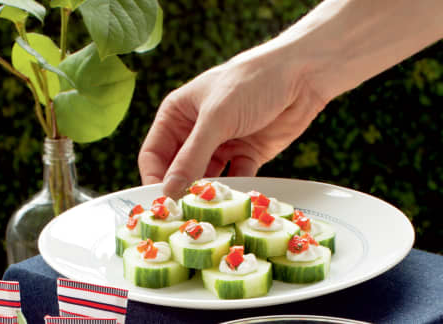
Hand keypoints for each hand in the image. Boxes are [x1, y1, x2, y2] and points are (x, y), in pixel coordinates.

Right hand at [138, 44, 327, 198]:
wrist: (303, 74)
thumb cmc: (251, 83)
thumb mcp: (216, 119)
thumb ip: (191, 157)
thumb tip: (168, 191)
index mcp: (177, 115)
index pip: (154, 154)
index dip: (154, 178)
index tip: (160, 203)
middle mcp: (196, 130)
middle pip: (179, 169)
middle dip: (181, 190)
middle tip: (184, 214)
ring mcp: (222, 143)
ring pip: (207, 177)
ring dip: (208, 193)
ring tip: (210, 210)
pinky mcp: (247, 153)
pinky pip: (236, 178)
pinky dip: (236, 190)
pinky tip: (236, 199)